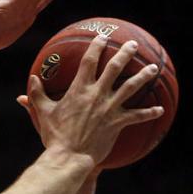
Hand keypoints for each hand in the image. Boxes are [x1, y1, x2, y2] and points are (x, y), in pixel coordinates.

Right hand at [21, 35, 163, 165]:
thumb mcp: (42, 112)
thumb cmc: (55, 135)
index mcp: (79, 90)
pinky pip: (137, 116)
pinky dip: (149, 113)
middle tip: (133, 45)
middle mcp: (97, 95)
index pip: (89, 61)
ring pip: (131, 87)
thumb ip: (36, 94)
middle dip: (125, 54)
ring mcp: (109, 108)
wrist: (69, 156)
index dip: (96, 47)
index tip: (102, 38)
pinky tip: (160, 109)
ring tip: (153, 68)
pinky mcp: (117, 123)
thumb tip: (32, 78)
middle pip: (115, 68)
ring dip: (144, 76)